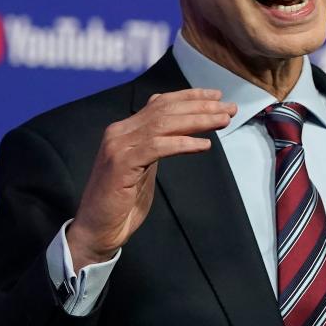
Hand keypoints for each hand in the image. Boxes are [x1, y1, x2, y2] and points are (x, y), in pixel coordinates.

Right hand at [66, 88, 236, 270]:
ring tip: (222, 120)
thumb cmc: (122, 203)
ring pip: (164, 124)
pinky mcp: (122, 164)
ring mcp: (119, 146)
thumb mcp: (143, 167)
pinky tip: (204, 144)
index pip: (160, 103)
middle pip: (165, 110)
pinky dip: (183, 143)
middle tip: (229, 108)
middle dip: (200, 106)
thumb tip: (181, 133)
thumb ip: (156, 147)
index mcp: (125, 130)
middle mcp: (119, 132)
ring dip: (197, 120)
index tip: (216, 95)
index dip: (189, 96)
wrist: (96, 230)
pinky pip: (158, 147)